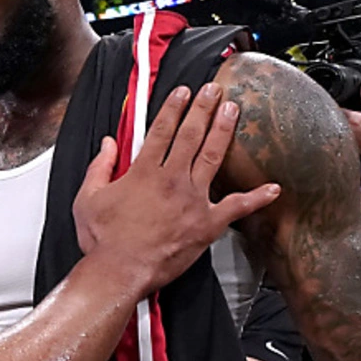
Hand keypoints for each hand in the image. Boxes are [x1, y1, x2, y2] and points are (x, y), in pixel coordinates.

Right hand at [73, 83, 281, 295]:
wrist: (121, 270)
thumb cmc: (104, 240)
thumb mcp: (87, 198)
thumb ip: (98, 167)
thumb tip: (106, 144)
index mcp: (144, 172)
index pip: (161, 131)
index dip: (173, 108)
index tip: (183, 92)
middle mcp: (172, 180)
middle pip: (191, 135)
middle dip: (203, 108)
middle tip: (213, 89)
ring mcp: (193, 200)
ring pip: (212, 157)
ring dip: (223, 131)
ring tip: (232, 110)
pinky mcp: (207, 224)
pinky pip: (237, 207)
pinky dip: (256, 198)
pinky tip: (272, 188)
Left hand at [342, 81, 360, 163]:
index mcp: (352, 118)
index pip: (335, 106)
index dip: (334, 100)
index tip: (337, 97)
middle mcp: (346, 128)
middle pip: (333, 116)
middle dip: (335, 110)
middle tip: (341, 107)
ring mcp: (345, 137)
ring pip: (335, 126)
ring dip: (337, 121)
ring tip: (345, 117)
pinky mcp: (347, 144)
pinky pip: (340, 134)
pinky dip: (342, 130)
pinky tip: (353, 128)